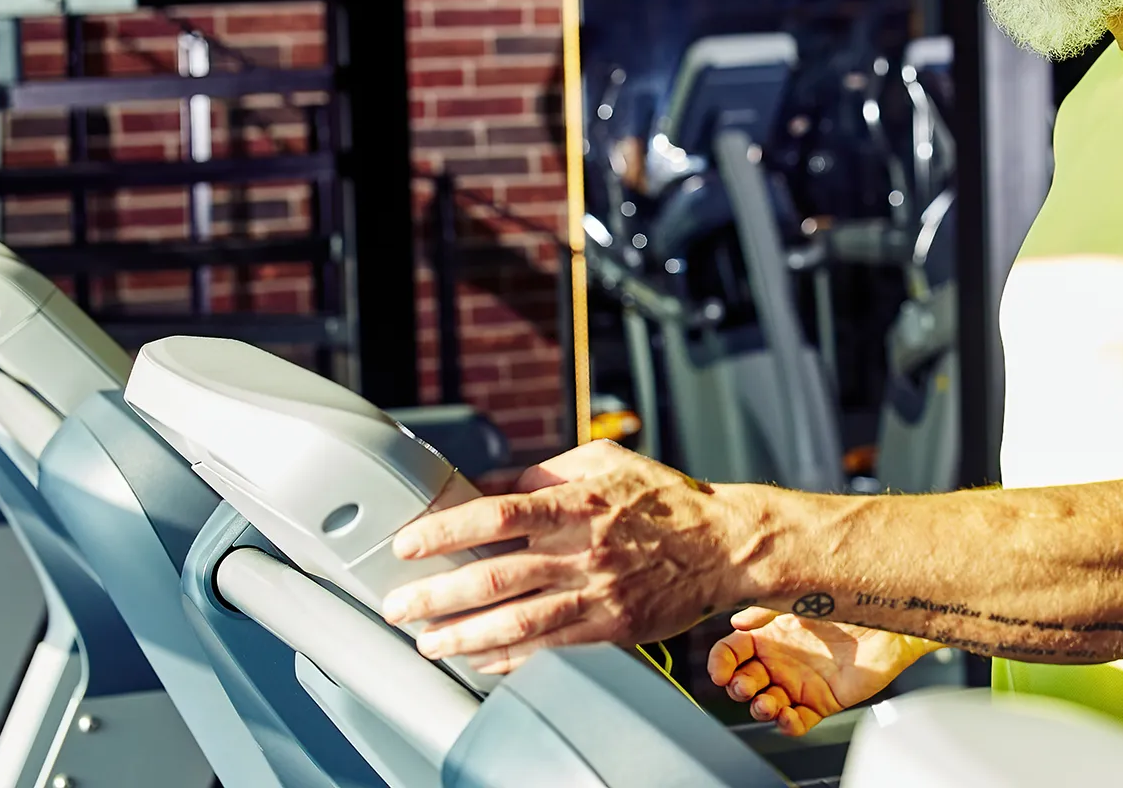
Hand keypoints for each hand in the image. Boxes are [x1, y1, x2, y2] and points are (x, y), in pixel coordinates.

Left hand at [381, 441, 753, 673]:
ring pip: (516, 623)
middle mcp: (582, 551)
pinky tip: (481, 661)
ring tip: (429, 642)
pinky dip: (509, 659)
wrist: (723, 544)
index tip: (409, 544)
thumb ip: (547, 471)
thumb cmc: (663, 499)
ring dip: (463, 636)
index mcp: (576, 504)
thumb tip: (497, 485)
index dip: (447, 531)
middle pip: (494, 578)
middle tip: (400, 606)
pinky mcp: (610, 629)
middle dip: (437, 596)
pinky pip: (550, 649)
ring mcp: (596, 594)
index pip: (497, 515)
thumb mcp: (605, 461)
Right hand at [708, 609, 935, 735]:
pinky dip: (788, 725)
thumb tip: (735, 623)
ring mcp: (800, 681)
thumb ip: (765, 610)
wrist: (888, 618)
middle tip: (746, 685)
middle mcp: (781, 659)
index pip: (731, 652)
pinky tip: (787, 717)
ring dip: (760, 708)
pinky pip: (799, 721)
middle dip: (739, 688)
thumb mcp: (797, 598)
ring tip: (767, 703)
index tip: (720, 671)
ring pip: (767, 705)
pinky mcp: (822, 700)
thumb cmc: (846, 600)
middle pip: (743, 681)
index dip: (720, 663)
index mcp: (769, 634)